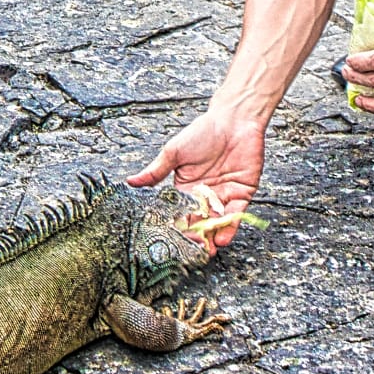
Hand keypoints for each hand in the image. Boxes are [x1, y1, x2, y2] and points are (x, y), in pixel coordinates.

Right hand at [127, 109, 264, 253]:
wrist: (234, 120)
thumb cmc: (202, 132)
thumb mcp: (174, 153)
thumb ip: (155, 171)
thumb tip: (130, 182)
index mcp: (186, 188)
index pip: (180, 213)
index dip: (177, 228)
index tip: (171, 242)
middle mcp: (205, 196)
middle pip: (199, 222)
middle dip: (195, 239)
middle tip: (190, 253)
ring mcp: (224, 196)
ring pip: (217, 223)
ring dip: (212, 238)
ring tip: (207, 251)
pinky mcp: (242, 193)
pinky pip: (236, 215)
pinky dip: (230, 227)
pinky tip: (222, 237)